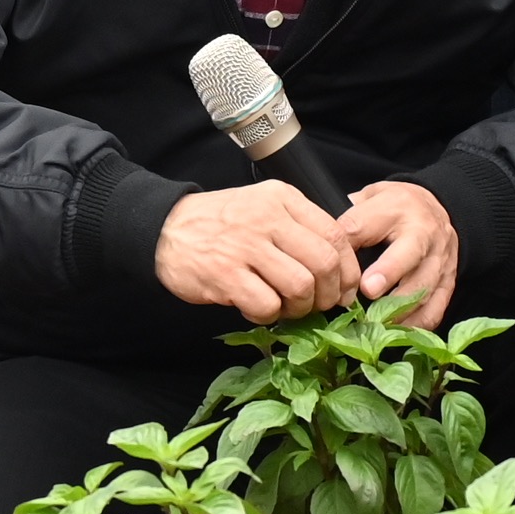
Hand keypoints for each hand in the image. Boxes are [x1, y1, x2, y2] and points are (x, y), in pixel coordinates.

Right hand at [152, 182, 363, 322]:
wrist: (165, 229)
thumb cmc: (220, 223)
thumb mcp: (262, 207)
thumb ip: (298, 226)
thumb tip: (341, 267)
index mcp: (282, 198)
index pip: (335, 234)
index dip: (349, 269)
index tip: (346, 289)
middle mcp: (267, 217)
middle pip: (324, 263)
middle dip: (330, 294)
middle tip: (319, 305)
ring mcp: (245, 245)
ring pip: (300, 287)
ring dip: (300, 308)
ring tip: (285, 308)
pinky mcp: (225, 274)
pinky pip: (267, 306)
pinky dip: (268, 316)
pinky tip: (256, 308)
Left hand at [336, 179, 460, 326]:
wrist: (437, 208)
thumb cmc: (393, 208)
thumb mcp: (369, 198)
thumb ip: (348, 218)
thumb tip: (321, 241)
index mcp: (396, 207)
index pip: (367, 222)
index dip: (351, 240)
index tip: (336, 261)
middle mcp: (424, 232)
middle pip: (408, 252)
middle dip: (389, 272)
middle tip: (367, 291)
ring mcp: (440, 258)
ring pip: (424, 285)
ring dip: (400, 307)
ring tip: (376, 322)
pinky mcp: (449, 282)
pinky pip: (436, 306)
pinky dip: (417, 323)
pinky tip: (397, 331)